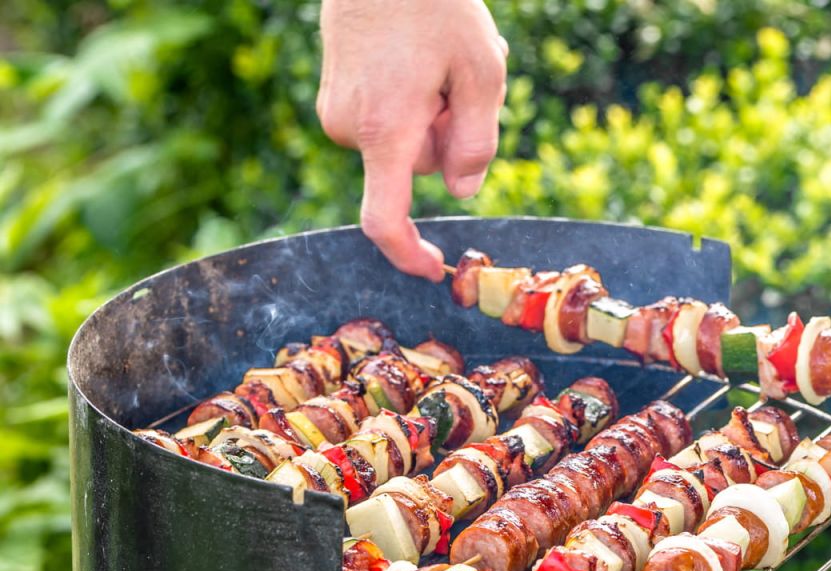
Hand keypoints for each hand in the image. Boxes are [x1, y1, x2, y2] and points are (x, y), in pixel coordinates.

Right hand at [317, 0, 507, 280]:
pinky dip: (410, 100)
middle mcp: (349, 127)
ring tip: (439, 59)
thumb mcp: (482, 71)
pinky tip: (418, 56)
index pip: (384, 219)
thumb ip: (477, 141)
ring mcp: (335, 109)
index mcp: (385, 132)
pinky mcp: (333, 93)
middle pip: (416, 166)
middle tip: (461, 84)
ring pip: (402, 140)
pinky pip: (384, 119)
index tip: (431, 268)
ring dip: (432, 113)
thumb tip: (461, 192)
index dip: (407, 253)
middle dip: (447, 137)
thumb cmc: (436, 6)